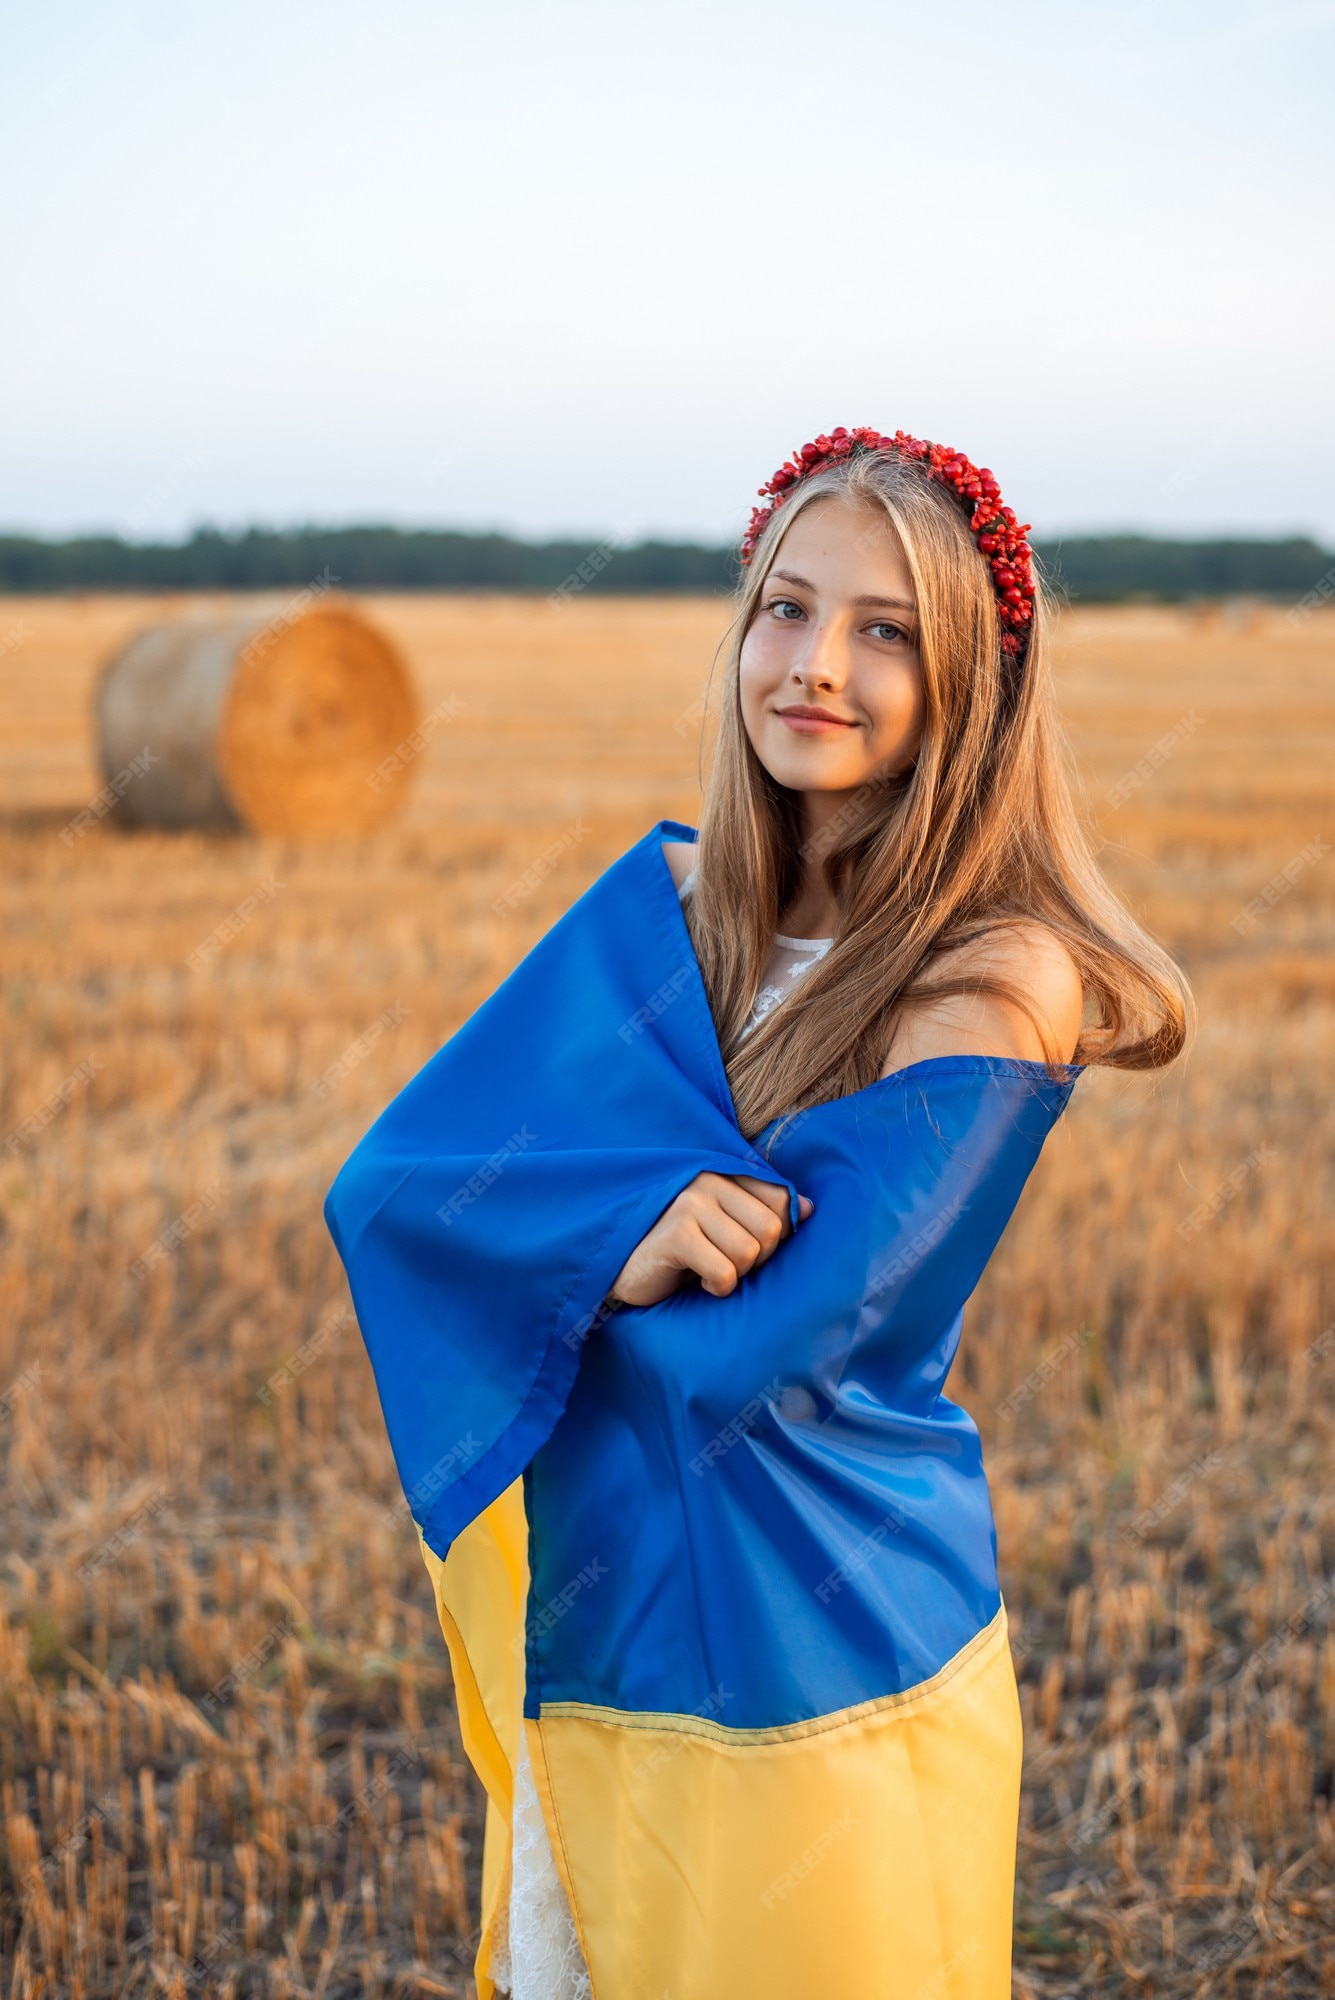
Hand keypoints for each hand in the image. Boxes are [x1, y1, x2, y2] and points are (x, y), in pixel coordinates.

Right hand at [609, 1173, 813, 1307]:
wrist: (619, 1266)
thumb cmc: (677, 1248)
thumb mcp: (721, 1224)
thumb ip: (762, 1209)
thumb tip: (810, 1208)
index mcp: (722, 1173)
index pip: (781, 1199)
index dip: (775, 1234)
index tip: (748, 1246)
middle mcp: (707, 1182)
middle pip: (771, 1228)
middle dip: (757, 1258)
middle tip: (727, 1263)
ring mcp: (689, 1205)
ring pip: (749, 1252)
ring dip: (734, 1274)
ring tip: (707, 1269)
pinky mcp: (675, 1235)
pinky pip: (724, 1273)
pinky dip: (716, 1287)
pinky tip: (694, 1279)